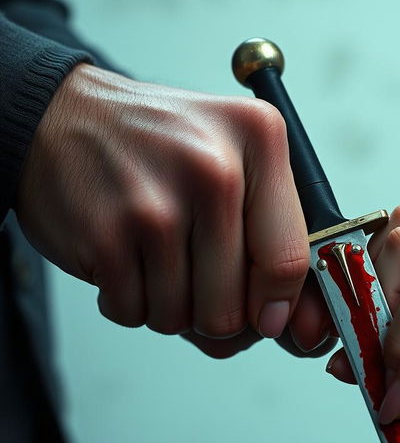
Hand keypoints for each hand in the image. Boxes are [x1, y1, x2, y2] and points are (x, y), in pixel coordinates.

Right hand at [17, 64, 329, 354]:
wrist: (61, 114)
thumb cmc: (160, 147)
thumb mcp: (234, 159)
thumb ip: (272, 235)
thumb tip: (295, 328)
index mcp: (260, 140)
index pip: (288, 261)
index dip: (279, 308)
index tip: (268, 319)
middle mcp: (213, 169)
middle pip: (232, 310)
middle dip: (213, 313)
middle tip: (195, 279)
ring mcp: (155, 205)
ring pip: (180, 319)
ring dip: (167, 306)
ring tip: (154, 257)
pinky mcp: (105, 235)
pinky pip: (133, 314)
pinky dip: (128, 301)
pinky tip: (124, 258)